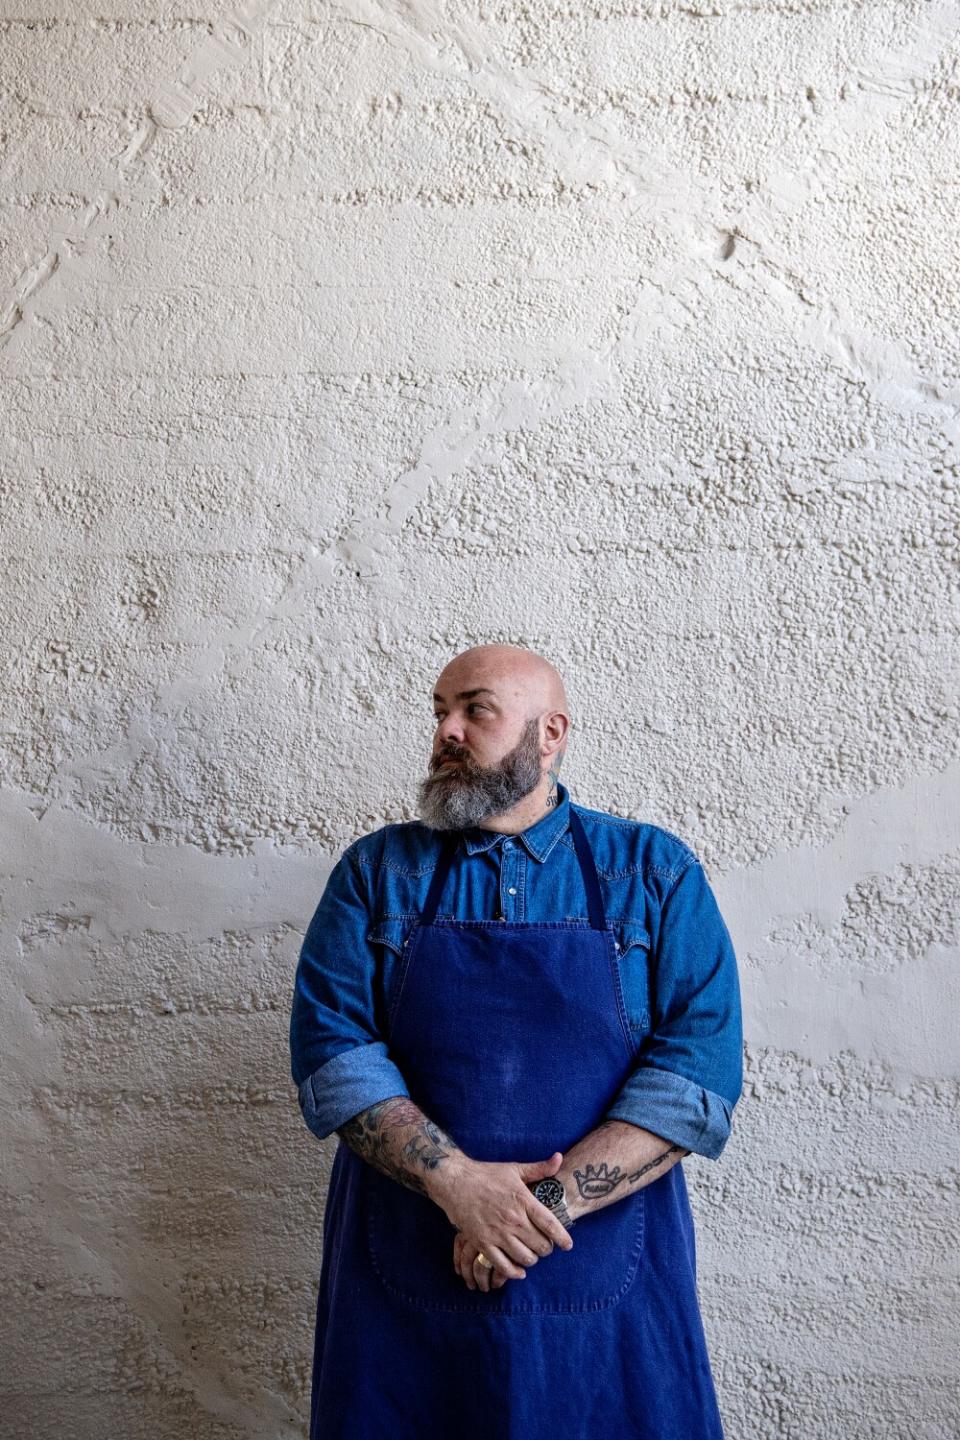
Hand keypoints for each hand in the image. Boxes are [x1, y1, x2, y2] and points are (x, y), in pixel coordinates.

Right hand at [429, 1150, 573, 1279]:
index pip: (550, 1224)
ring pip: (525, 1258)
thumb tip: (560, 1158)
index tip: (568, 1245)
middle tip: (545, 1246)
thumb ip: (539, 1168)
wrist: (455, 1181)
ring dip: (532, 1260)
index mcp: (523, 1200)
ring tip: (531, 1254)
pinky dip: (514, 1272)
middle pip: (540, 1245)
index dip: (562, 1238)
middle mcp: (513, 1218)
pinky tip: (519, 1270)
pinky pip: (503, 1266)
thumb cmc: (486, 1174)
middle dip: (546, 1249)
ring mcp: (497, 1233)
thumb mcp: (514, 1169)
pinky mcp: (483, 1243)